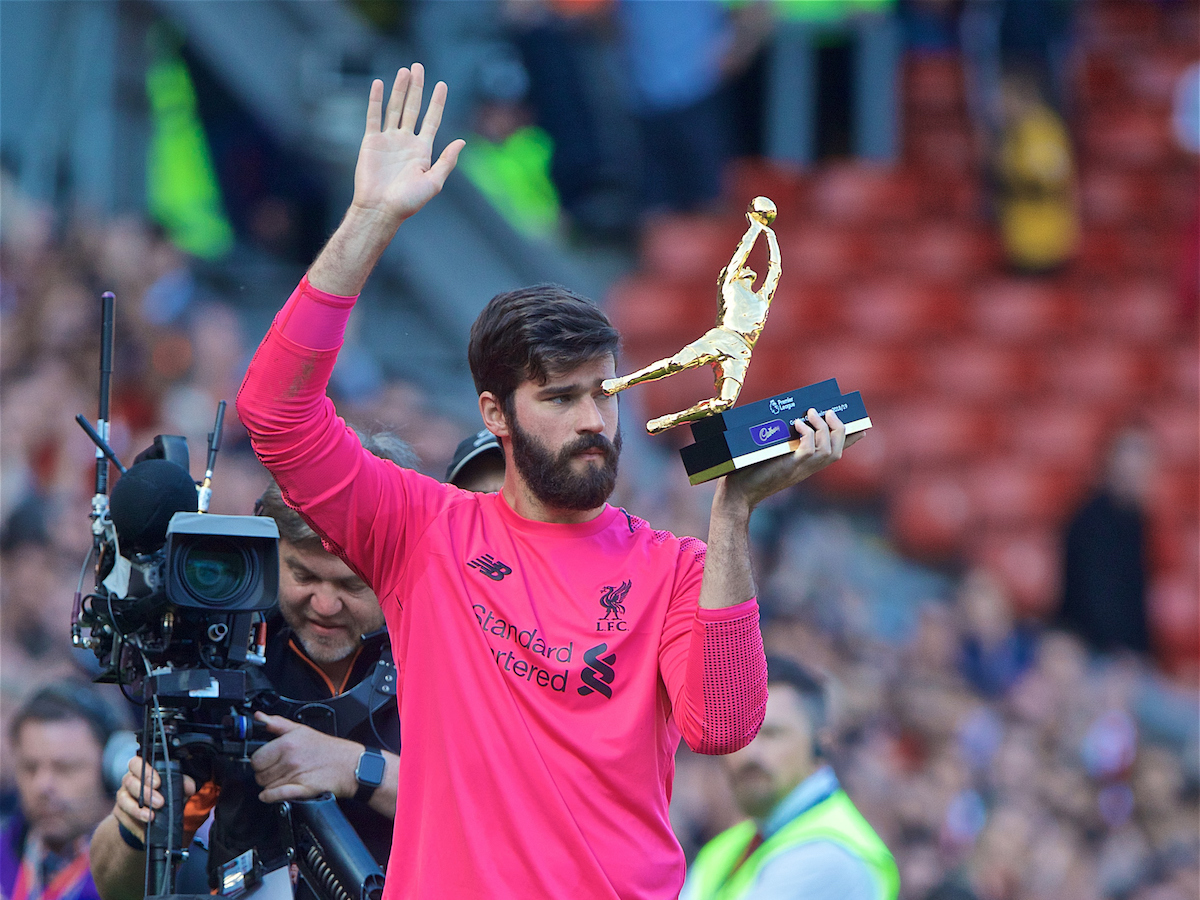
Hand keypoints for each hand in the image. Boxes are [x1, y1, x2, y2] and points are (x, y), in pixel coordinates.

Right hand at [112, 754, 197, 842]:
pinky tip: (144, 825)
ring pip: (123, 799)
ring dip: (138, 809)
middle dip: (145, 793)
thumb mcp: (175, 787)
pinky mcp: (119, 812)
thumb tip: (190, 787)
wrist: (151, 815)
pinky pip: (122, 816)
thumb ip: (183, 783)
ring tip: (151, 816)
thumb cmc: (164, 794)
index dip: (145, 771)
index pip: (136, 763)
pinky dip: (134, 821)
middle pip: (130, 781)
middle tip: (160, 802)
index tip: (158, 783)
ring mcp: (122, 796)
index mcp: (141, 769)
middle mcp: (129, 780)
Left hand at [250, 713, 361, 803]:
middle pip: (259, 775)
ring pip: (266, 787)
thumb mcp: (302, 730)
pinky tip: (272, 795)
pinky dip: (271, 797)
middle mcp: (290, 759)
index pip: (256, 758)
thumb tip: (259, 717)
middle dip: (265, 774)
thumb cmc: (328, 749)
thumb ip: (277, 723)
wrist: (351, 765)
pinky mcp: (302, 790)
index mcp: (287, 743)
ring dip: (271, 786)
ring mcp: (295, 775)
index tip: (268, 762)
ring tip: (284, 779)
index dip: (260, 762)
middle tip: (276, 771)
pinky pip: (276, 796)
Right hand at [351, 63, 464, 225]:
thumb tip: (462, 142)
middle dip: (417, 88)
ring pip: (395, 108)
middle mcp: (406, 142)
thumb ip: (447, 161)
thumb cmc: (408, 202)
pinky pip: (374, 116)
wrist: (380, 209)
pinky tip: (380, 84)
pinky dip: (376, 100)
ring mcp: (388, 140)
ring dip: (399, 89)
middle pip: (413, 108)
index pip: (432, 120)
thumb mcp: (434, 182)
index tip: (442, 84)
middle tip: (419, 67)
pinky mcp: (371, 142)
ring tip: (404, 70)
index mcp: (422, 150)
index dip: (437, 102)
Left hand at [719, 408, 863, 512]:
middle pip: (838, 451)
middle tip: (828, 411)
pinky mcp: (790, 467)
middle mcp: (807, 469)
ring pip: (829, 450)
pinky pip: (810, 450)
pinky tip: (798, 423)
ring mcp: (800, 470)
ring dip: (823, 428)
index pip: (835, 453)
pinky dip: (807, 434)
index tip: (861, 428)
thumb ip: (781, 441)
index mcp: (806, 466)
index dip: (849, 440)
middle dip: (840, 429)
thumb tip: (784, 418)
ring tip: (812, 413)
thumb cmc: (750, 472)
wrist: (739, 493)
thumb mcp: (770, 454)